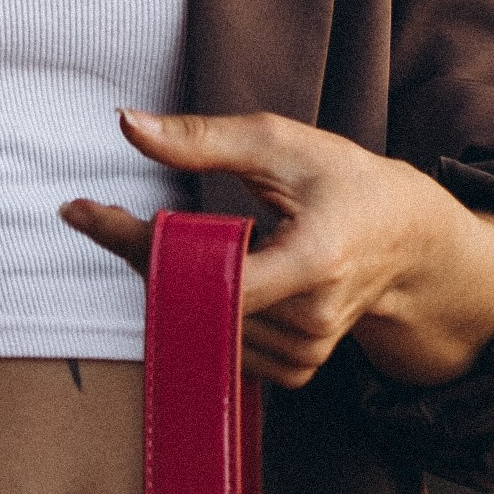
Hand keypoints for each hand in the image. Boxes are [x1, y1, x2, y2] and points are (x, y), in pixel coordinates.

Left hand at [61, 109, 493, 390]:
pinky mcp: (295, 369)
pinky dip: (196, 305)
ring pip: (198, 323)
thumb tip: (126, 124)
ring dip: (167, 280)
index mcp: (315, 262)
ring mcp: (304, 353)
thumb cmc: (345, 182)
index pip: (206, 274)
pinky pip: (219, 343)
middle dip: (142, 255)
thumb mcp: (282, 144)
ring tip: (172, 237)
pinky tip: (206, 271)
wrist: (409, 242)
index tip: (83, 211)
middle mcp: (310, 320)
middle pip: (192, 299)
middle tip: (107, 213)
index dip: (141, 245)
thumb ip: (204, 139)